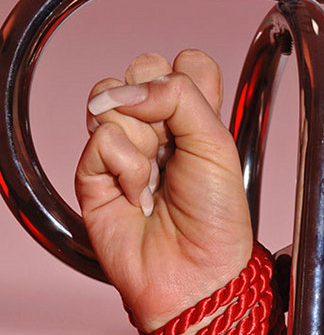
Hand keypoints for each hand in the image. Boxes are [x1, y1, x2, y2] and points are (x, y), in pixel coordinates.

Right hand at [75, 51, 252, 332]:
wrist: (194, 272)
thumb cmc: (215, 217)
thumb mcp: (217, 143)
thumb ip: (180, 95)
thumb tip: (127, 88)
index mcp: (193, 116)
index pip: (184, 62)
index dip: (189, 81)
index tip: (201, 121)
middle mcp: (157, 126)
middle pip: (140, 69)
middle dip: (160, 107)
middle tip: (175, 150)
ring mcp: (123, 147)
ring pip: (112, 97)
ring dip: (143, 142)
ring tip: (157, 181)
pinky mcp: (94, 172)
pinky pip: (102, 138)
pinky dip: (127, 169)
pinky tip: (139, 197)